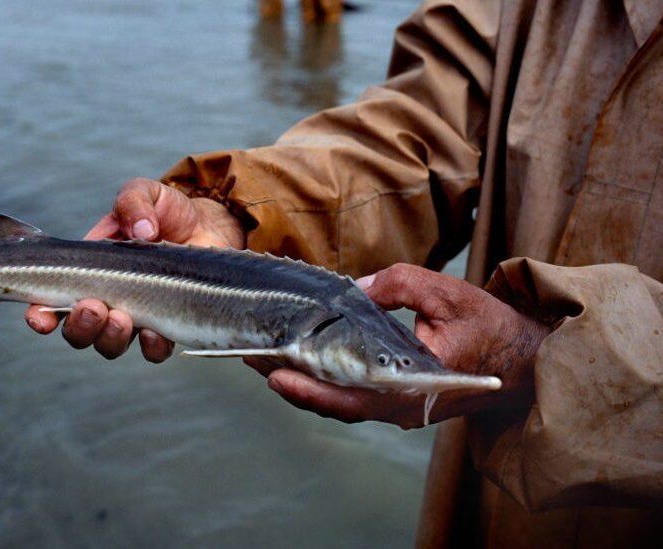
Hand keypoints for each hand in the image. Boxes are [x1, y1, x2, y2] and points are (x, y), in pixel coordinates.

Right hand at [24, 177, 244, 360]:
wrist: (208, 225)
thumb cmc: (166, 211)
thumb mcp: (144, 194)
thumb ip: (134, 202)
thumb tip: (141, 230)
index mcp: (88, 271)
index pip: (50, 300)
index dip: (39, 314)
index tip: (38, 316)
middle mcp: (106, 300)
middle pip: (77, 332)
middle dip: (79, 326)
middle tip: (93, 307)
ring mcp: (135, 317)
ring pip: (109, 346)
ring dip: (109, 337)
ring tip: (121, 318)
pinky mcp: (167, 326)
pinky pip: (153, 352)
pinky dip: (150, 347)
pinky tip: (154, 332)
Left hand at [249, 263, 549, 428]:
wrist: (526, 360)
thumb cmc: (490, 326)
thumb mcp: (445, 292)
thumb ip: (397, 285)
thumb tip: (354, 289)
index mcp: (412, 387)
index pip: (350, 396)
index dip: (308, 387)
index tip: (273, 372)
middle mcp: (400, 406)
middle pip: (333, 403)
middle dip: (289, 381)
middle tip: (250, 357)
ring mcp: (398, 407)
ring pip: (339, 402)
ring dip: (301, 382)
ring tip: (264, 356)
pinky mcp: (398, 400)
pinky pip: (352, 397)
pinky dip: (323, 382)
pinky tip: (300, 361)